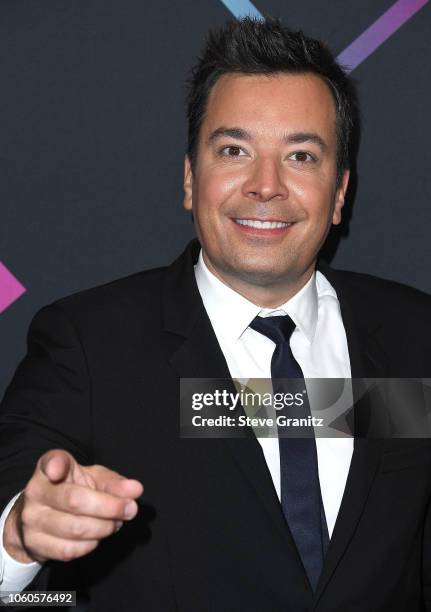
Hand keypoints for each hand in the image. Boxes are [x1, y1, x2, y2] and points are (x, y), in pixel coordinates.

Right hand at [3, 449, 143, 563]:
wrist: (46, 516)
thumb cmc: (75, 489)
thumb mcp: (95, 479)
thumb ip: (115, 483)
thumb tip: (136, 490)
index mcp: (49, 466)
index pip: (51, 462)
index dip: (55, 466)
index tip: (58, 470)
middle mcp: (36, 491)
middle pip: (75, 501)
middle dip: (110, 507)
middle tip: (130, 510)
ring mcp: (32, 519)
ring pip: (75, 529)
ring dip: (104, 528)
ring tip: (115, 523)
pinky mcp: (35, 544)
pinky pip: (69, 550)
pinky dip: (91, 544)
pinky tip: (97, 536)